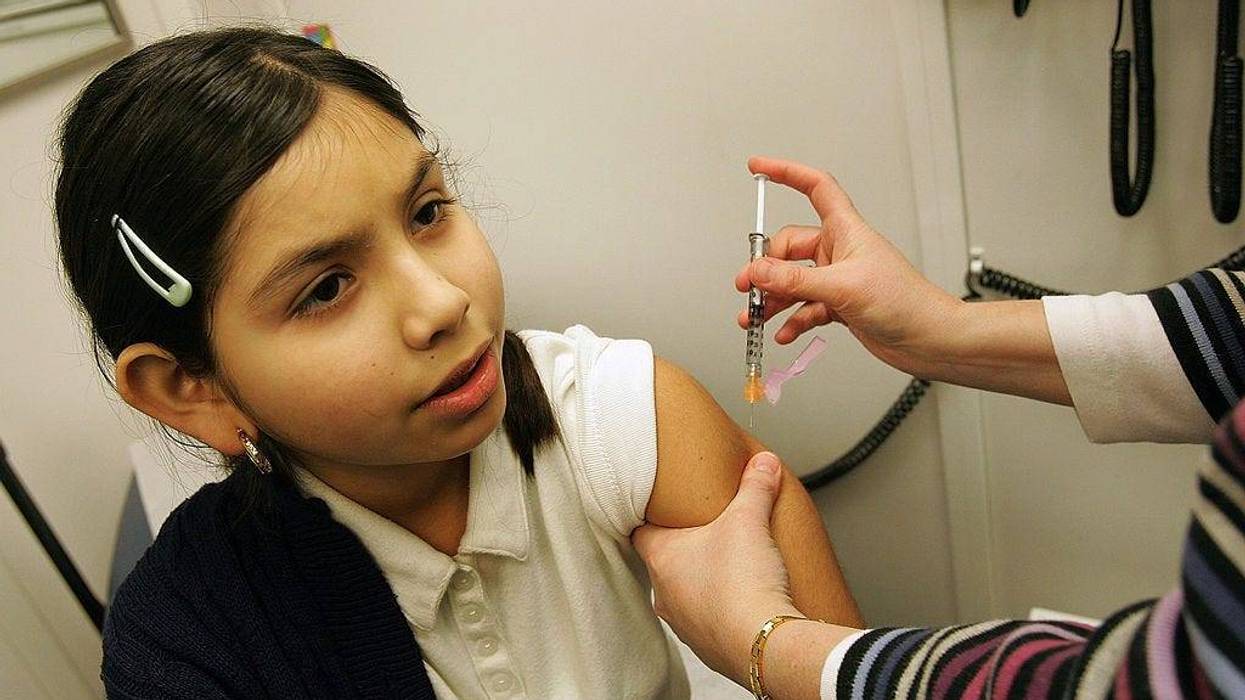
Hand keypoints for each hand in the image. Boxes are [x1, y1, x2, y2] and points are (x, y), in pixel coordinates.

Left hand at [632, 452, 798, 686]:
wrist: (764, 643)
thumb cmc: (742, 584)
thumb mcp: (749, 520)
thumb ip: (755, 486)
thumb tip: (764, 463)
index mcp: (661, 559)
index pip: (639, 532)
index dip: (650, 518)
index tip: (661, 508)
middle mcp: (664, 595)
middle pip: (665, 564)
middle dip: (685, 549)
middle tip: (706, 532)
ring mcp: (684, 624)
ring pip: (685, 595)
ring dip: (702, 582)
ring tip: (729, 566)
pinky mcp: (709, 646)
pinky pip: (709, 621)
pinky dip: (721, 609)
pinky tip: (742, 599)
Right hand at [735, 156, 965, 377]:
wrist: (928, 338)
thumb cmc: (905, 302)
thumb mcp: (842, 287)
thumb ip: (795, 280)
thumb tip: (759, 271)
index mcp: (846, 230)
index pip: (815, 187)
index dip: (787, 173)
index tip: (759, 167)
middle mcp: (839, 251)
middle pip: (789, 247)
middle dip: (766, 268)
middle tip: (749, 286)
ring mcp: (838, 279)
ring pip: (793, 282)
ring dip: (773, 298)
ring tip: (756, 316)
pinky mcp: (839, 305)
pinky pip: (804, 307)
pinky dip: (792, 319)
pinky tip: (784, 332)